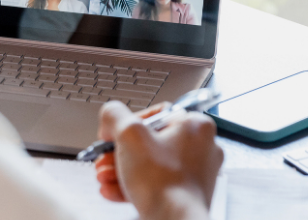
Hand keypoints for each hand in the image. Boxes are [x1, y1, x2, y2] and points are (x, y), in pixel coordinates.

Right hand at [94, 101, 222, 219]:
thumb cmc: (162, 181)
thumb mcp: (128, 134)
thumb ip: (114, 115)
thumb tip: (110, 114)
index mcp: (196, 125)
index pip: (155, 114)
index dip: (127, 124)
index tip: (114, 135)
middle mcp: (202, 147)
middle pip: (150, 142)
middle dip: (120, 153)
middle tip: (106, 159)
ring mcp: (196, 173)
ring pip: (151, 165)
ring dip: (122, 170)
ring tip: (105, 177)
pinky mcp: (188, 193)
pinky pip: (156, 184)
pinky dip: (134, 185)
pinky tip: (114, 190)